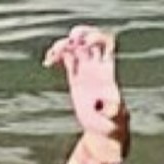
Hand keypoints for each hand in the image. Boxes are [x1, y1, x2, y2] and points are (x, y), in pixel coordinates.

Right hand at [42, 25, 128, 155]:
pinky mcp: (75, 78)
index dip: (95, 37)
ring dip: (63, 44)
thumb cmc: (113, 123)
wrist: (105, 128)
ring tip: (53, 55)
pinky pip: (66, 59)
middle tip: (69, 42)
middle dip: (79, 34)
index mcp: (107, 70)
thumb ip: (111, 111)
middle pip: (89, 39)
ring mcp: (86, 71)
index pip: (106, 43)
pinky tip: (48, 62)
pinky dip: (56, 55)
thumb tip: (102, 107)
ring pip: (75, 47)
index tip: (83, 43)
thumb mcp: (114, 117)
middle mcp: (97, 67)